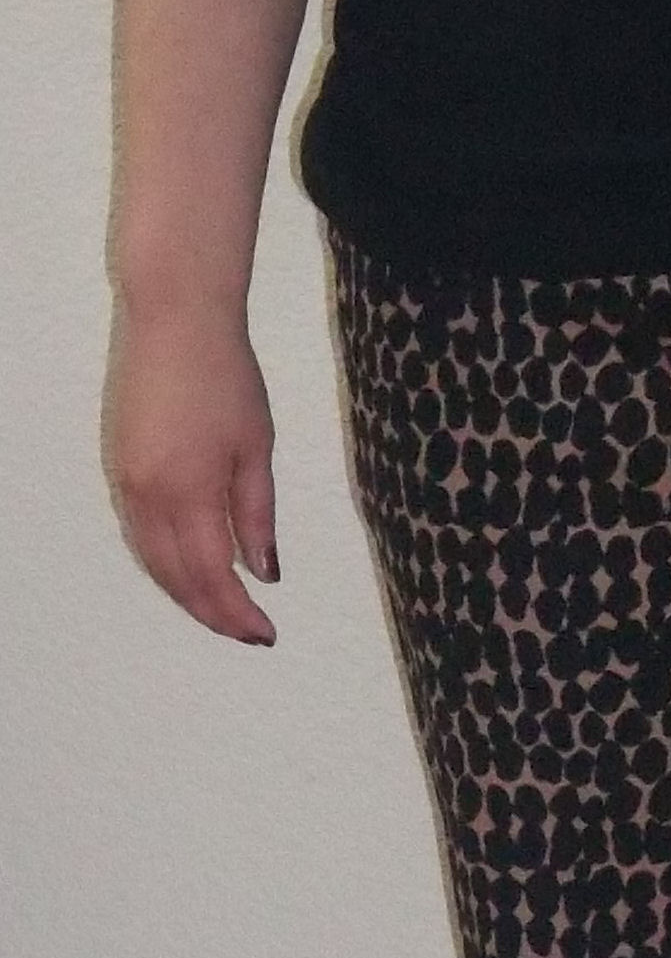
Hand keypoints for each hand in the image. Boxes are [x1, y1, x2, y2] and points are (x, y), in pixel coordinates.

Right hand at [103, 301, 280, 643]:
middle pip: (177, 577)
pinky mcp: (119, 467)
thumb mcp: (256, 448)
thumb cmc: (227, 379)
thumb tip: (264, 572)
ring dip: (185, 592)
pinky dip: (165, 562)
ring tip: (222, 609)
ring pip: (152, 559)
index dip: (237, 613)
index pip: (213, 575)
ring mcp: (128, 483)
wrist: (175, 323)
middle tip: (247, 632)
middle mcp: (150, 497)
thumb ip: (257, 515)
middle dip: (211, 612)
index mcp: (190, 493)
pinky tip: (190, 568)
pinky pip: (140, 533)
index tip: (265, 634)